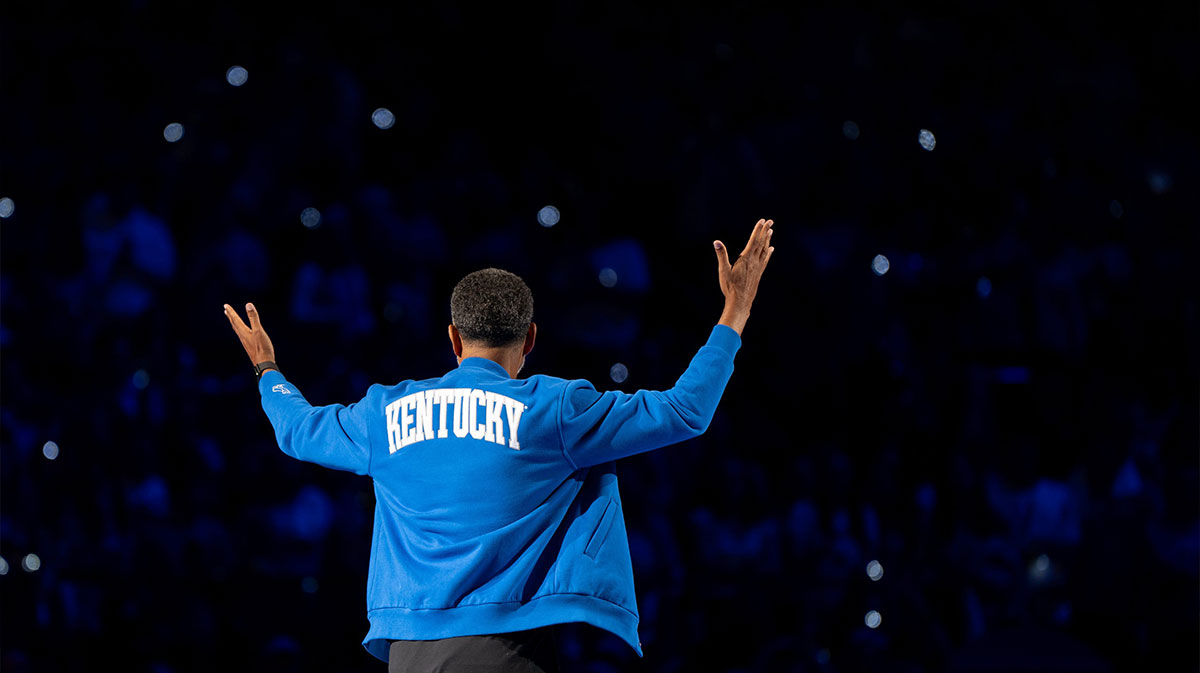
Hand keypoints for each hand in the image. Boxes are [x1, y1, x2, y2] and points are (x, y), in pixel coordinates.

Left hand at [224, 302, 276, 367]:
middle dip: (230, 316)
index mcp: (243, 332)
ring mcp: (246, 342)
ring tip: (232, 319)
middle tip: (226, 310)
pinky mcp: (250, 345)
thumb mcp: (259, 331)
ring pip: (237, 330)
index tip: (225, 305)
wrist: (264, 364)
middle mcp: (242, 336)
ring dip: (234, 323)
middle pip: (234, 324)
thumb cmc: (262, 348)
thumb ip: (254, 318)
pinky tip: (243, 332)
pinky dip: (240, 329)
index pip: (235, 319)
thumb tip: (248, 305)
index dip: (231, 312)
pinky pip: (242, 334)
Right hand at [714, 218, 774, 334]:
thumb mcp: (723, 270)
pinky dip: (768, 253)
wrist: (740, 302)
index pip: (754, 241)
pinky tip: (771, 250)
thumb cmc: (730, 287)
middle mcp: (754, 261)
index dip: (758, 230)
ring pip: (764, 250)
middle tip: (770, 221)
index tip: (763, 221)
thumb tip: (716, 242)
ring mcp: (758, 267)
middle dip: (765, 231)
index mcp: (746, 259)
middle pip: (761, 243)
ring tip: (771, 231)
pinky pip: (765, 260)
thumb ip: (721, 255)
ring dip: (767, 240)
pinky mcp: (759, 273)